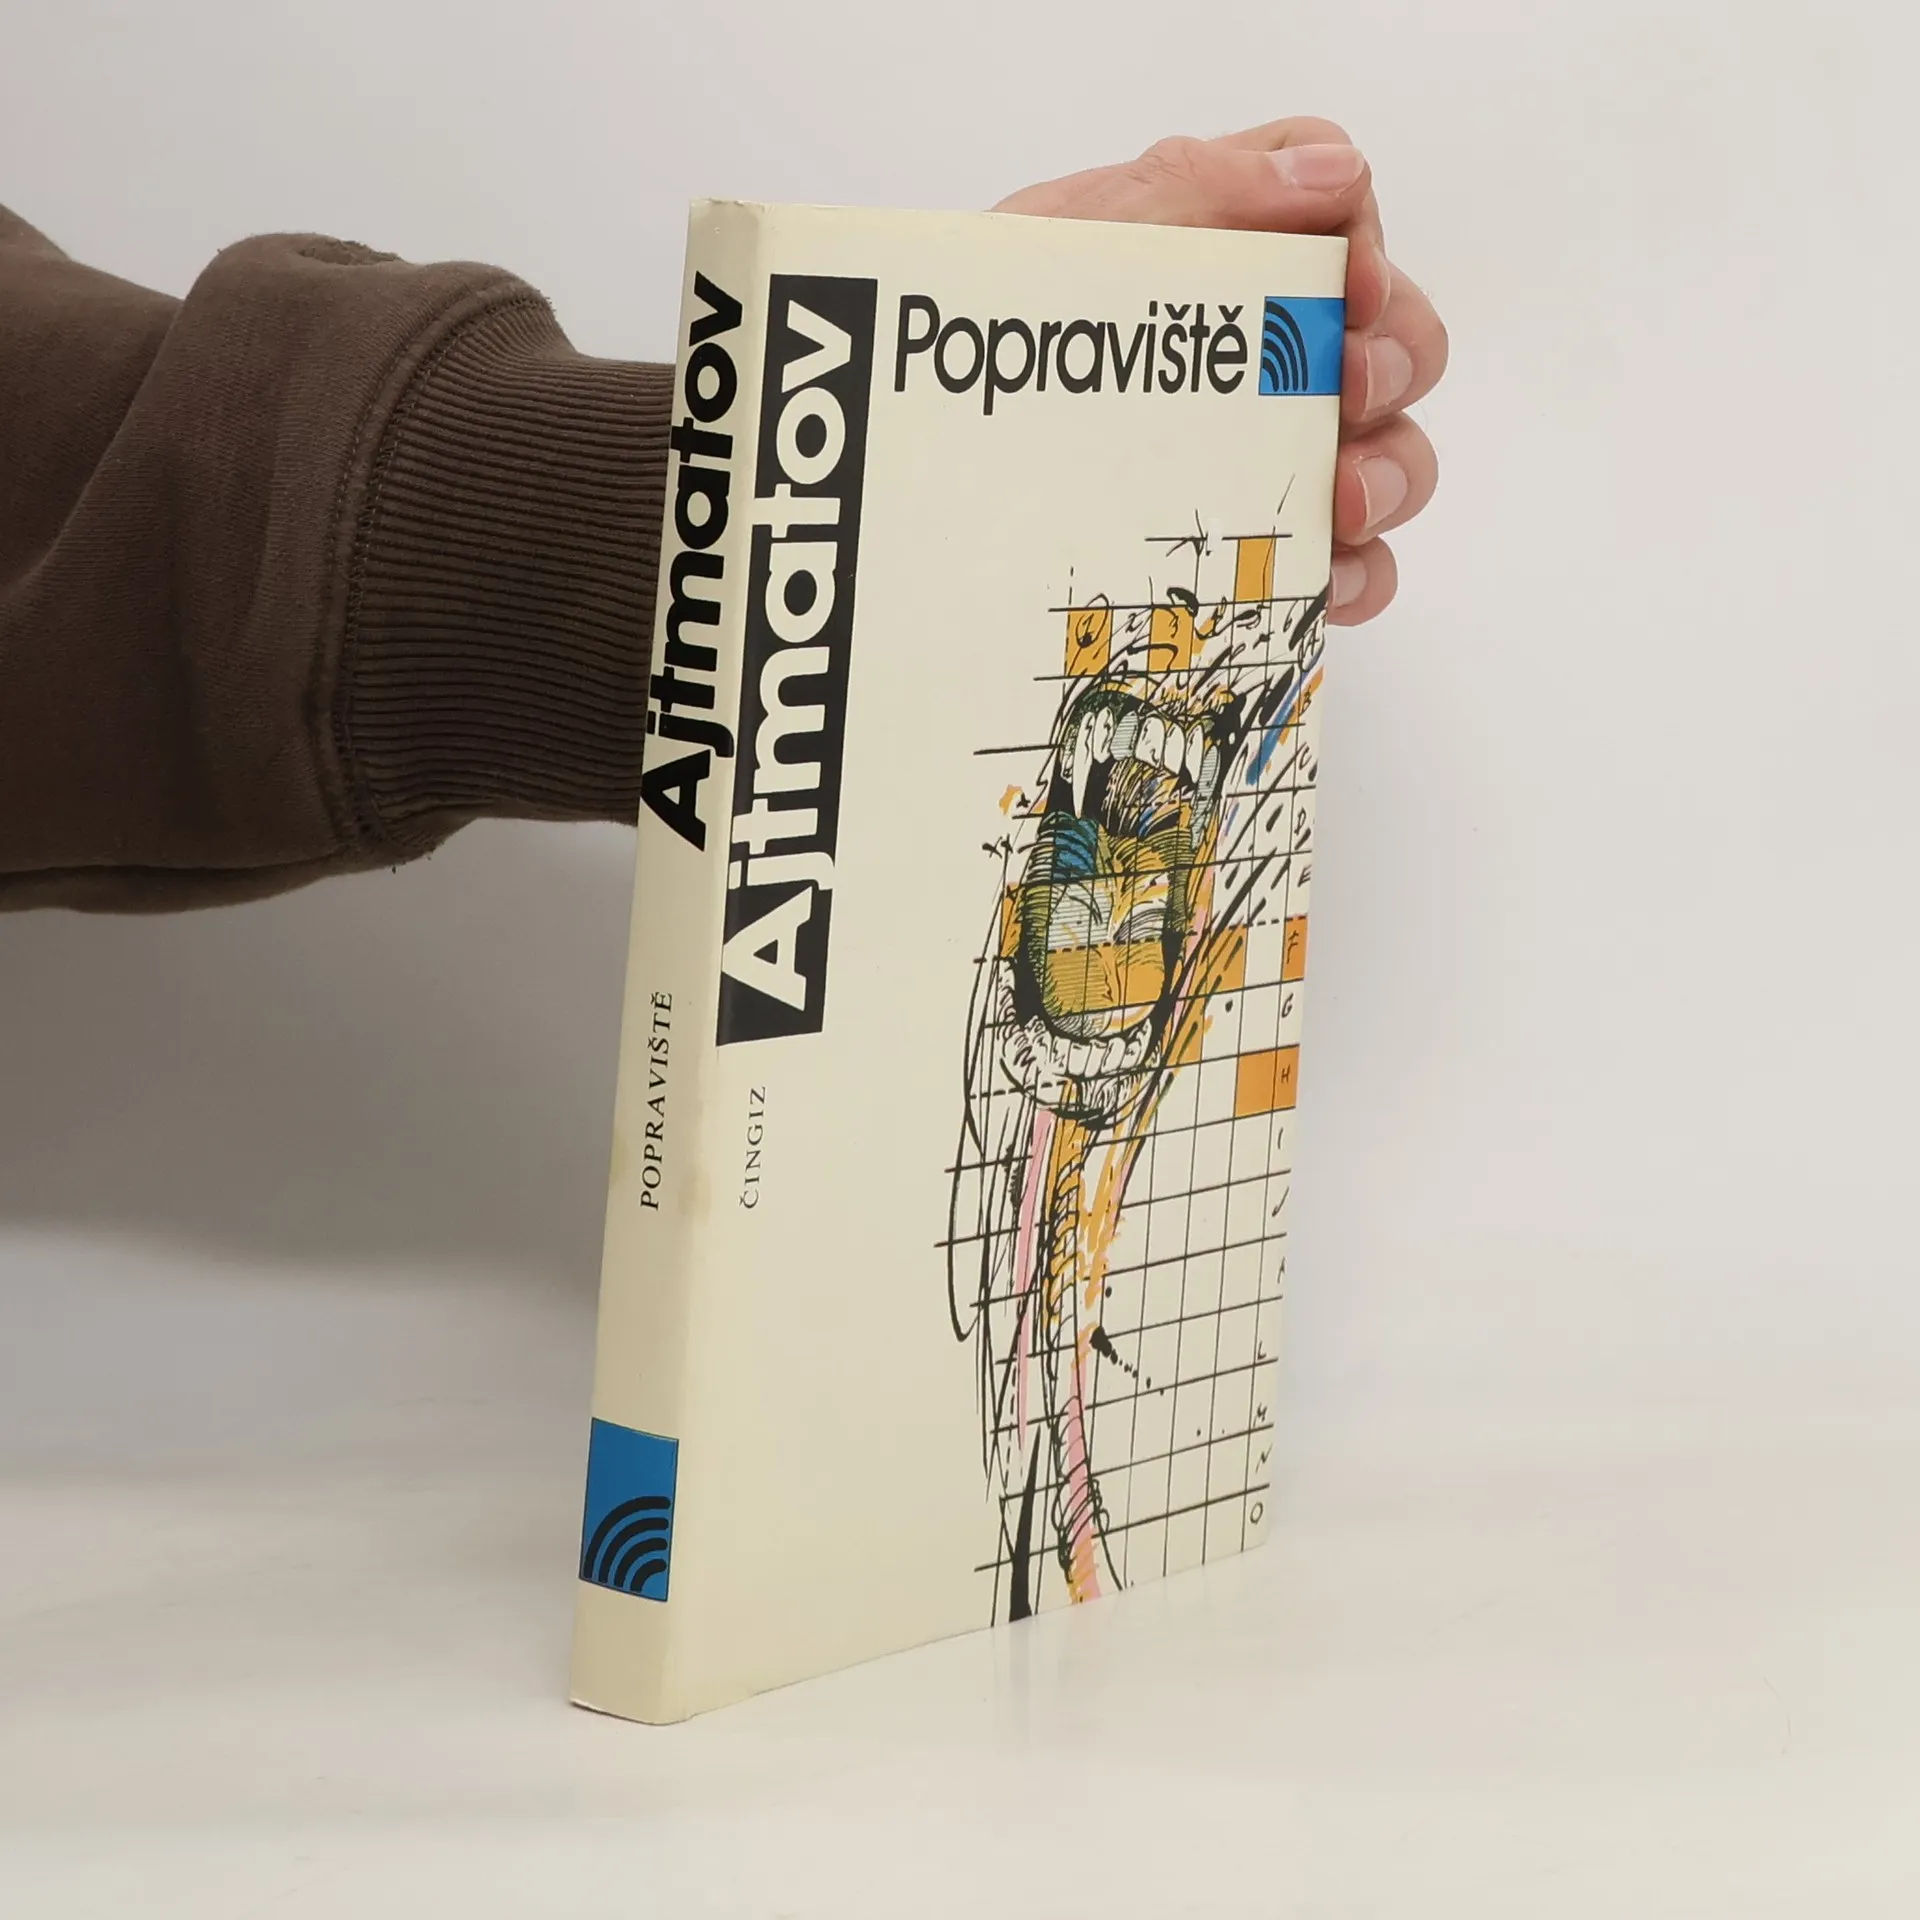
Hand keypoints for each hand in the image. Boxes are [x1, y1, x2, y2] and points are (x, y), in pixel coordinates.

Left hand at [996, 118, 1443, 624]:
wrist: (896, 493)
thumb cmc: (961, 366)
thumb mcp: (1052, 253)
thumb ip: (1186, 191)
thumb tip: (1330, 170)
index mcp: (1205, 257)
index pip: (1333, 209)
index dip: (1366, 237)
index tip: (1348, 287)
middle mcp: (1244, 359)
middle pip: (1390, 336)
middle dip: (1395, 361)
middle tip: (1348, 392)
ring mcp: (1251, 461)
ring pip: (1387, 454)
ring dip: (1388, 472)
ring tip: (1340, 501)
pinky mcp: (1245, 559)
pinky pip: (1346, 567)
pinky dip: (1357, 575)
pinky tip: (1326, 581)